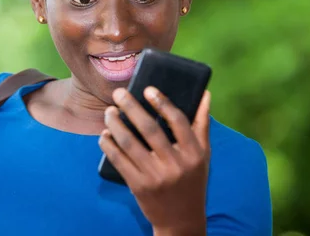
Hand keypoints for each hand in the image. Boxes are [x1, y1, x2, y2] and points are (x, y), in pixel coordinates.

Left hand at [99, 87, 210, 235]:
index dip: (162, 102)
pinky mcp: (138, 186)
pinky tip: (105, 134)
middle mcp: (175, 164)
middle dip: (131, 107)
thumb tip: (205, 93)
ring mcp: (155, 176)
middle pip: (149, 129)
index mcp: (193, 153)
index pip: (177, 121)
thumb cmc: (193, 181)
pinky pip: (119, 160)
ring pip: (129, 143)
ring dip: (115, 124)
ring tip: (109, 112)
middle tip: (118, 93)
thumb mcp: (203, 154)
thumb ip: (202, 123)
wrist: (181, 220)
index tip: (148, 89)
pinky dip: (109, 145)